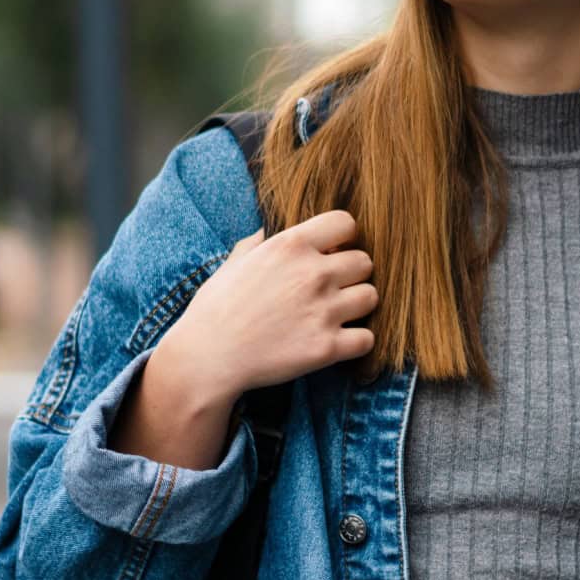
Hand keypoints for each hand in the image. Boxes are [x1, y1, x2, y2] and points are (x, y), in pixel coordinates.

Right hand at [156, 209, 377, 401]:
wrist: (208, 357)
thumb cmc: (215, 309)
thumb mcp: (234, 263)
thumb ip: (258, 243)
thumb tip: (267, 231)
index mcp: (290, 245)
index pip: (346, 222)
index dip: (343, 238)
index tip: (332, 253)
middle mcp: (313, 273)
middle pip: (365, 262)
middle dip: (351, 275)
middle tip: (332, 290)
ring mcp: (324, 311)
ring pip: (371, 297)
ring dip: (357, 306)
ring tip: (335, 315)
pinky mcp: (328, 347)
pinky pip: (367, 338)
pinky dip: (357, 342)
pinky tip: (338, 342)